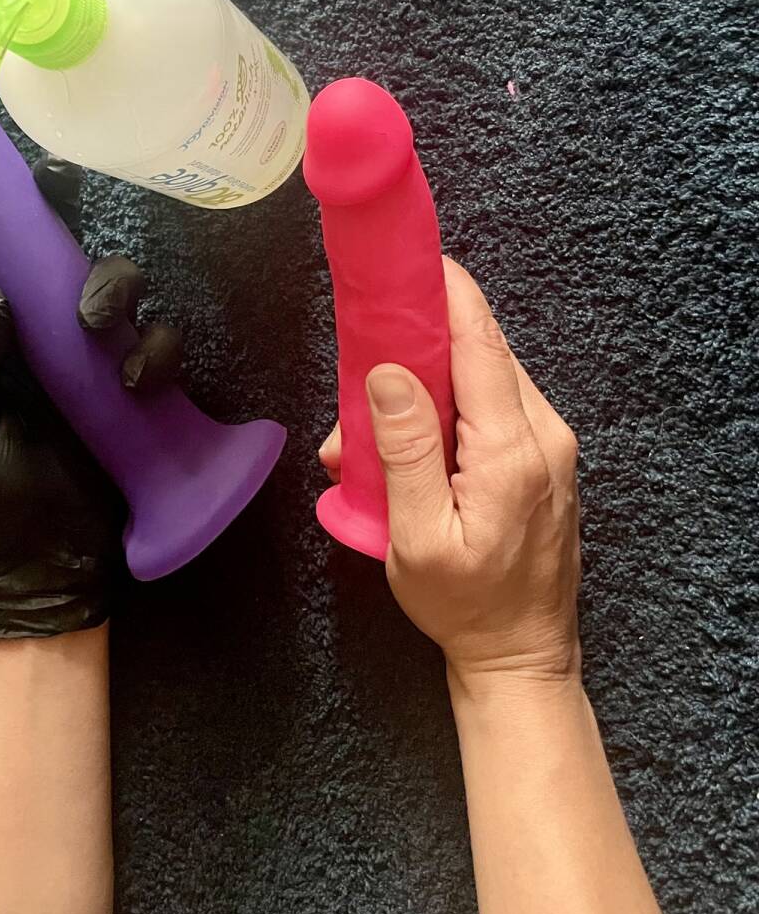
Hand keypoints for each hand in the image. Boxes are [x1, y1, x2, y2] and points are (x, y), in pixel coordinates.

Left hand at [0, 154, 182, 638]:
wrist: (54, 557)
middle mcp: (51, 335)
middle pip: (68, 251)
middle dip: (70, 224)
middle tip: (59, 228)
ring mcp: (101, 359)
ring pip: (122, 289)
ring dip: (115, 293)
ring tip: (99, 333)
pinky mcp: (143, 387)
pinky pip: (160, 345)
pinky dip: (153, 354)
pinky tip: (135, 386)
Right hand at [320, 257, 581, 688]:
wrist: (520, 654)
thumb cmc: (462, 603)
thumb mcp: (418, 535)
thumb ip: (404, 450)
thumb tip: (388, 372)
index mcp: (512, 448)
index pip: (480, 343)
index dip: (446, 293)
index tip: (409, 260)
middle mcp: (543, 433)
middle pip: (481, 354)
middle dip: (419, 346)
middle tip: (363, 363)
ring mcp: (550, 445)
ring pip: (485, 380)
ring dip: (430, 383)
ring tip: (375, 425)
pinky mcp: (544, 458)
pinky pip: (494, 407)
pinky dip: (451, 407)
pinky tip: (414, 441)